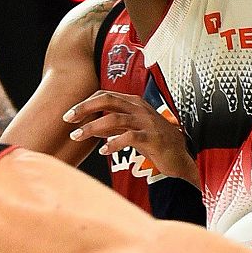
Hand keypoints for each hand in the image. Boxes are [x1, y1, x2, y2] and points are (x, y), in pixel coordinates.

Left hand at [65, 90, 198, 184]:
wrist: (183, 156)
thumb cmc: (157, 143)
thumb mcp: (132, 131)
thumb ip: (114, 127)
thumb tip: (92, 128)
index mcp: (134, 103)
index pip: (105, 95)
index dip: (86, 102)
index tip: (70, 114)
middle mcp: (139, 108)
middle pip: (107, 100)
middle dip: (84, 108)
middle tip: (68, 119)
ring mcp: (146, 122)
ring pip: (114, 118)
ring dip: (92, 127)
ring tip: (78, 136)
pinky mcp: (152, 138)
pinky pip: (129, 137)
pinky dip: (113, 143)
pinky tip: (104, 151)